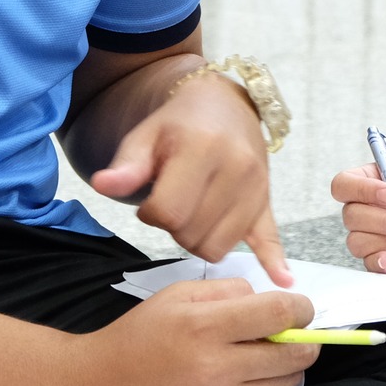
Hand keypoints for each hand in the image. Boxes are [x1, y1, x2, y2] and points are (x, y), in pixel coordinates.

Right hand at [62, 278, 316, 385]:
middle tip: (293, 331)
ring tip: (268, 354)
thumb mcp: (175, 295)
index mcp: (204, 325)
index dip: (302, 308)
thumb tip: (263, 299)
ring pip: (287, 381)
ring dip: (290, 365)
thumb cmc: (136, 339)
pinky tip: (258, 379)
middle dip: (304, 338)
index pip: (278, 313)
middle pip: (293, 352)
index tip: (302, 308)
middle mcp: (218, 366)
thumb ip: (224, 290)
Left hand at [91, 74, 290, 284]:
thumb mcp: (145, 136)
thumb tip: (103, 185)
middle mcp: (237, 168)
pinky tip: (282, 279)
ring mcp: (256, 188)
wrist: (222, 106)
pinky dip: (274, 260)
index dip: (151, 214)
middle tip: (171, 202)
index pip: (170, 212)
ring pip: (219, 247)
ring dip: (198, 239)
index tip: (150, 200)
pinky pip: (270, 239)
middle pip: (193, 234)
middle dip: (173, 227)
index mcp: (203, 148)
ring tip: (192, 211)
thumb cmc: (176, 125)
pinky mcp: (266, 203)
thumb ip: (126, 166)